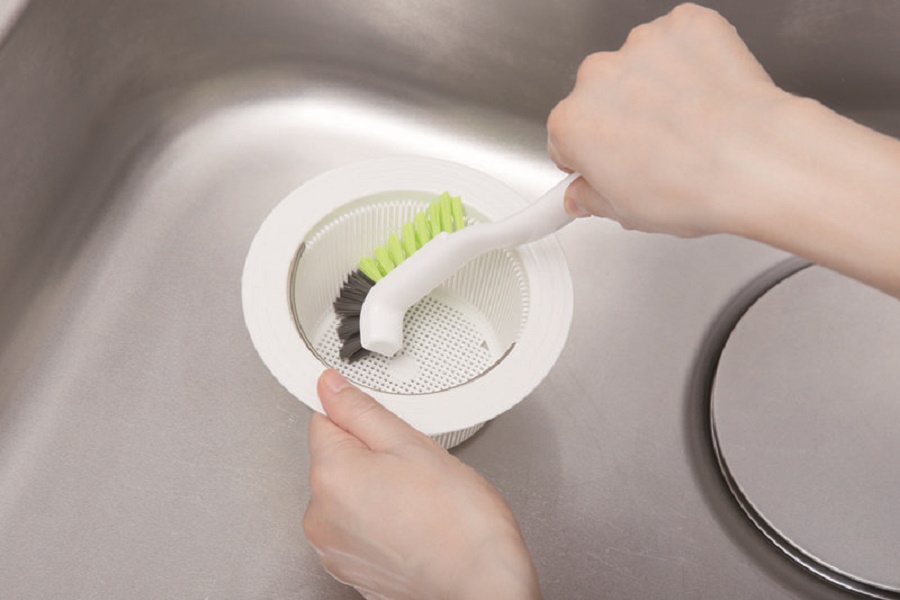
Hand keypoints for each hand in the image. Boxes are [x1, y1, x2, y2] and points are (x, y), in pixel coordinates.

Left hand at [303, 370, 540, 599]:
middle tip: (414, 469)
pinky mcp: (348, 568)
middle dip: (370, 455)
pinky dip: (377, 522)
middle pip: (335, 459)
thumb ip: (361, 410)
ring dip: (373, 490)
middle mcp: (319, 515)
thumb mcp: (412, 444)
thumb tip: (329, 386)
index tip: (384, 428)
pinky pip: (354, 527)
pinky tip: (411, 524)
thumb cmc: (458, 523)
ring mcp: (332, 547)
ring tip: (416, 501)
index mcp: (331, 475)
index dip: (360, 417)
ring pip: (347, 494)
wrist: (481, 583)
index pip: (324, 419)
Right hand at [547, 3, 790, 236]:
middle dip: (620, 118)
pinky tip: (706, 95)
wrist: (756, 159)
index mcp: (572, 123)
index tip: (608, 163)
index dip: (589, 156)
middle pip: (599, 96)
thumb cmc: (692, 187)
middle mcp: (597, 76)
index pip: (565, 137)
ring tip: (689, 125)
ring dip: (656, 87)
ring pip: (640, 66)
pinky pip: (679, 41)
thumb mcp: (627, 213)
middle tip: (656, 150)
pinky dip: (691, 61)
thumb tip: (584, 195)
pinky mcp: (684, 25)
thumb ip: (591, 198)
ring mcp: (641, 45)